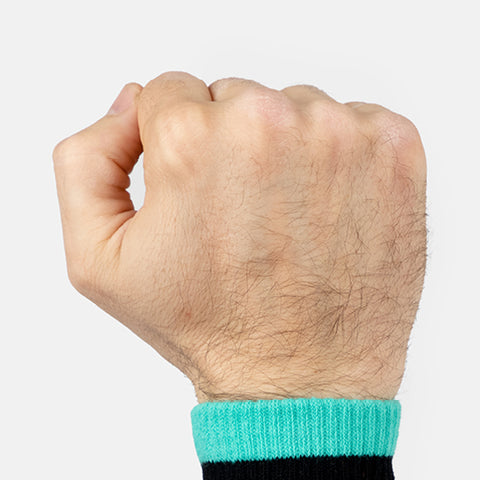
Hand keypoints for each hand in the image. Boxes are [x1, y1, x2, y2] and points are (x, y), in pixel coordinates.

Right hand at [53, 72, 427, 400]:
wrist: (304, 383)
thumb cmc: (211, 331)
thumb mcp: (98, 264)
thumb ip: (83, 162)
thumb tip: (128, 105)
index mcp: (194, 140)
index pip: (171, 95)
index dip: (178, 158)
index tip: (200, 208)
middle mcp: (269, 124)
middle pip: (235, 99)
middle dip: (232, 154)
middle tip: (245, 228)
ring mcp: (341, 135)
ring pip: (296, 111)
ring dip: (290, 157)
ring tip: (290, 232)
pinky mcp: (395, 151)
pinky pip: (357, 125)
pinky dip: (345, 166)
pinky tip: (330, 221)